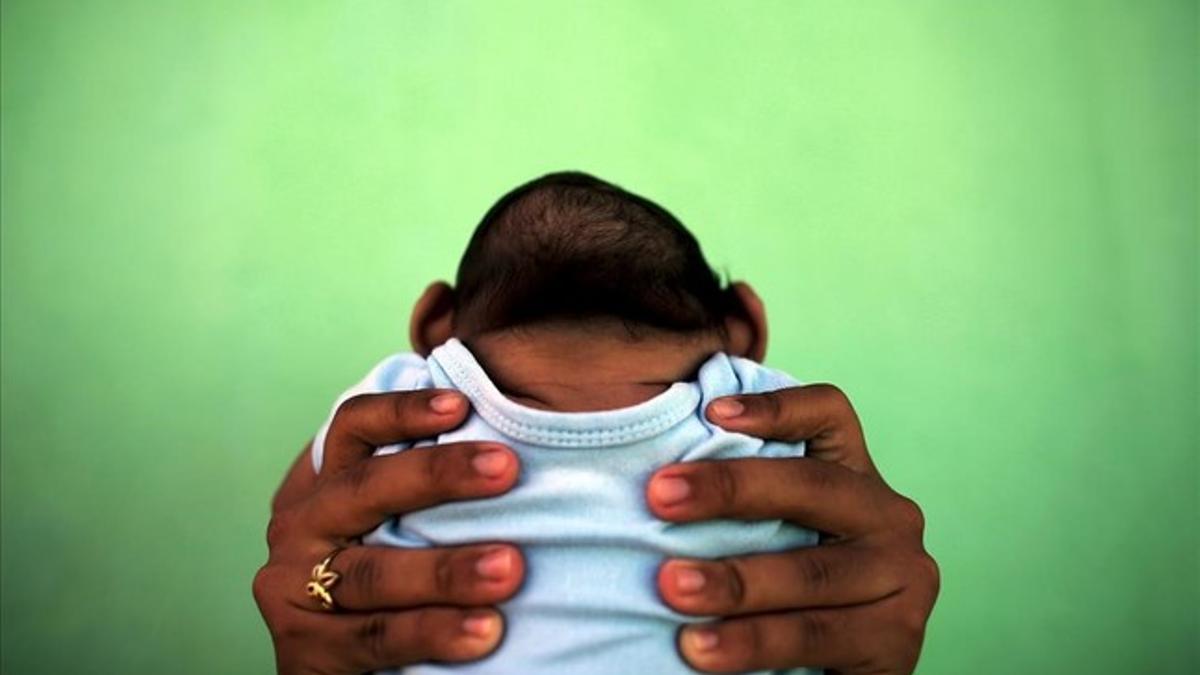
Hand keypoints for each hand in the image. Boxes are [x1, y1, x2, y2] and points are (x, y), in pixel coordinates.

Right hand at [253, 390, 525, 674]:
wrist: (346, 670)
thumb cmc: (392, 584)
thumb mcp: (395, 525)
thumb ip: (428, 490)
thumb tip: (509, 444)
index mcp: (325, 485)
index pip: (354, 429)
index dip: (403, 411)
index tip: (461, 405)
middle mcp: (301, 527)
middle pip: (365, 489)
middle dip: (438, 475)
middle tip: (506, 468)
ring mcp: (293, 589)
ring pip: (375, 572)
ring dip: (446, 570)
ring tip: (509, 568)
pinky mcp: (305, 651)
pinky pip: (377, 637)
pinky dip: (433, 633)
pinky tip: (486, 632)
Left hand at [647, 384, 938, 673]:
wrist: (838, 672)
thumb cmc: (785, 593)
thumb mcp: (775, 535)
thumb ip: (743, 505)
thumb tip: (654, 478)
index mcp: (854, 476)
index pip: (829, 415)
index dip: (776, 407)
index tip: (711, 412)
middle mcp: (888, 517)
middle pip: (812, 486)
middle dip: (730, 488)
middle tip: (659, 496)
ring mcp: (902, 578)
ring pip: (810, 572)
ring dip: (734, 581)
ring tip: (672, 588)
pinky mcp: (896, 641)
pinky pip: (814, 636)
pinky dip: (752, 642)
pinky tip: (701, 649)